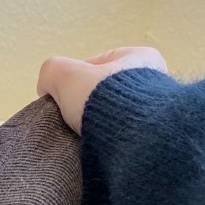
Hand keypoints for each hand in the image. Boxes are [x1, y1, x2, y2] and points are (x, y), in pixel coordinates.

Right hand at [37, 46, 167, 133]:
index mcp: (141, 57)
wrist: (134, 137)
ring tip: (78, 136)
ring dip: (94, 125)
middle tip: (67, 120)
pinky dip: (105, 141)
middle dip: (84, 106)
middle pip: (105, 93)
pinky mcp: (152, 137)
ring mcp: (156, 111)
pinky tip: (93, 148)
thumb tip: (47, 88)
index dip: (72, 81)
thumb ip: (51, 72)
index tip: (60, 100)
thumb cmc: (104, 97)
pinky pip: (121, 136)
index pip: (96, 66)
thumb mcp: (65, 75)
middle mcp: (156, 81)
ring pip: (112, 116)